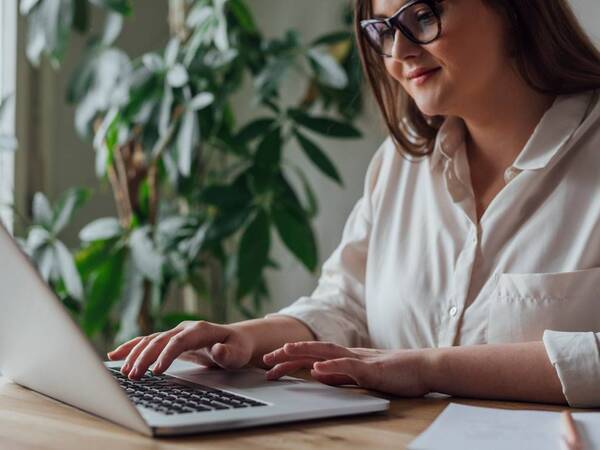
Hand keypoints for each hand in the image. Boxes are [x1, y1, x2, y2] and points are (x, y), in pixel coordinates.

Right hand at [107, 321, 254, 379]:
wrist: (236, 340)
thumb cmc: (238, 348)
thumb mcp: (239, 352)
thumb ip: (228, 353)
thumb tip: (217, 349)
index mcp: (200, 330)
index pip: (179, 341)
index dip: (166, 354)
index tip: (157, 371)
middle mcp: (185, 329)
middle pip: (160, 340)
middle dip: (145, 357)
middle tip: (133, 376)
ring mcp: (176, 333)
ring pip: (150, 341)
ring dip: (135, 355)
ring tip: (124, 372)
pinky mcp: (169, 340)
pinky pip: (147, 342)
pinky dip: (131, 348)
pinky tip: (115, 355)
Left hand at [262, 341, 432, 396]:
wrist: (424, 368)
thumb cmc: (397, 374)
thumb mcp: (362, 377)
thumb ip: (341, 376)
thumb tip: (319, 376)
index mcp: (346, 358)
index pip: (314, 356)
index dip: (292, 358)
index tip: (272, 364)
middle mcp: (350, 354)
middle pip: (314, 351)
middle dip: (289, 354)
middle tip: (266, 359)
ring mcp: (360, 359)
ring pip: (327, 352)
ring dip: (305, 351)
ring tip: (285, 352)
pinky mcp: (373, 368)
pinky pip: (350, 366)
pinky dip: (333, 366)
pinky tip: (319, 369)